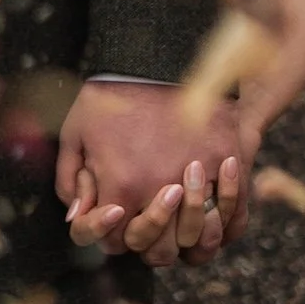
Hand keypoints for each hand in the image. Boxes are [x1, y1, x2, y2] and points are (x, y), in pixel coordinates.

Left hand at [55, 81, 250, 265]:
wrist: (159, 52)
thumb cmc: (113, 92)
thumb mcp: (76, 131)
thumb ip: (71, 180)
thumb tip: (78, 217)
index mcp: (122, 187)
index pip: (117, 242)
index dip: (115, 234)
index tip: (119, 214)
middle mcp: (161, 191)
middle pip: (159, 251)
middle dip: (150, 242)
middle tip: (148, 219)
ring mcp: (200, 178)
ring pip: (199, 239)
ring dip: (189, 236)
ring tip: (179, 215)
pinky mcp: (229, 161)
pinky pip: (234, 214)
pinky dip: (226, 222)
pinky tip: (211, 208)